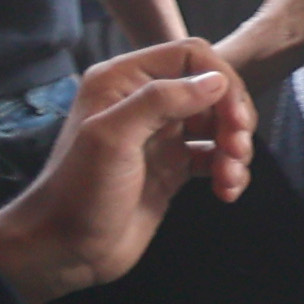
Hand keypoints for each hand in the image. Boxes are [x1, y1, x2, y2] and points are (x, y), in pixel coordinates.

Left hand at [0, 41, 253, 303]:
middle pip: (211, 89)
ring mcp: (159, 136)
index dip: (221, 79)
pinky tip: (227, 191)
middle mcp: (142, 102)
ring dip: (235, 147)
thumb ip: (161, 100)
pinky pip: (213, 156)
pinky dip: (228, 171)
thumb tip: (216, 81)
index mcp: (122, 81)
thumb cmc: (80, 191)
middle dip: (233, 117)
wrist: (66, 248)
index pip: (189, 55)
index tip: (235, 117)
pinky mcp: (171, 167)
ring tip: (230, 177)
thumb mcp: (114, 138)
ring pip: (217, 124)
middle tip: (237, 149)